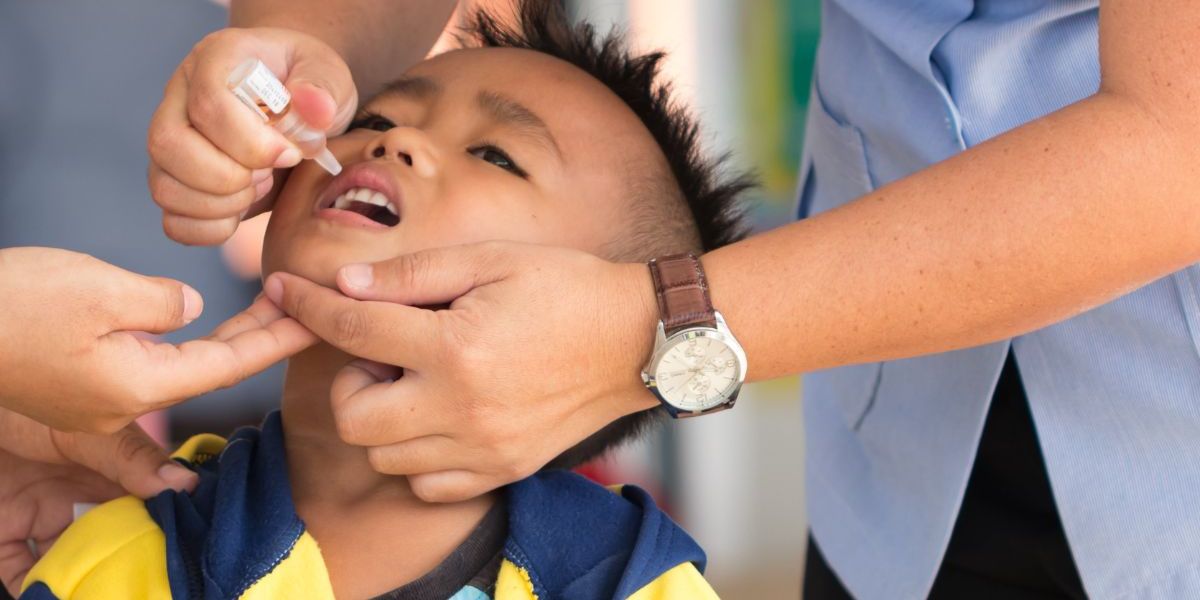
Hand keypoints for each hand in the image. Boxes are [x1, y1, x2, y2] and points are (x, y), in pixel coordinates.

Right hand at [0, 247, 316, 432]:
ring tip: (267, 306)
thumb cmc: (12, 305)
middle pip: (212, 367)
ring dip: (226, 336)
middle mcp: (125, 401)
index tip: (313, 317)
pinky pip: (148, 361)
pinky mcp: (78, 381)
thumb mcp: (98, 289)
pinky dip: (184, 340)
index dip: (277, 338)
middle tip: (300, 305)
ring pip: (183, 364)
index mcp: (140, 384)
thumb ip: (159, 301)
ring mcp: (99, 397)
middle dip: (260, 335)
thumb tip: (187, 308)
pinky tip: (199, 321)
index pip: (230, 364)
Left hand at [0, 408, 196, 595]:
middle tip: (149, 579)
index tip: (187, 548)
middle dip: (131, 561)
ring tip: (107, 590)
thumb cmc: (28, 397)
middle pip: (117, 540)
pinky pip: (22, 571)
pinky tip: (52, 593)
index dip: (171, 527)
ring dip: (88, 580)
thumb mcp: (87, 430)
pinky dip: (36, 589)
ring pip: (75, 562)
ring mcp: (47, 516)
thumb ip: (132, 456)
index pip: (154, 504)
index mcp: (116, 470)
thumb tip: (187, 483)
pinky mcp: (7, 530)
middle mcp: (86, 497)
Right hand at [148, 27, 355, 244]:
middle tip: (269, 174)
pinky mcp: (175, 180)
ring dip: (220, 204)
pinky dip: (210, 229)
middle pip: (168, 144)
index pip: (208, 103)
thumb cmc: (309, 87)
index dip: (251, 142)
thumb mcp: (328, 74)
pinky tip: (242, 211)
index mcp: (215, 61)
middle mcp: (179, 97)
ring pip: (164, 186)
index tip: (289, 154)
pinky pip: (173, 220)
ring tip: (258, 187)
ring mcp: (171, 141)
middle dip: (227, 176)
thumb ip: (324, 87)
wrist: (298, 109)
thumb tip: (316, 108)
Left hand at [264, 242, 661, 501]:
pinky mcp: (503, 470)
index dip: (309, 306)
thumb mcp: (491, 260)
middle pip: (354, 417)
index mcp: (456, 345)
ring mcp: (483, 448)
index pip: (354, 328)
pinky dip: (417, 456)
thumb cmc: (566, 288)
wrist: (637, 340)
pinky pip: (426, 484)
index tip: (284, 291)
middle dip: (350, 379)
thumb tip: (344, 286)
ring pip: (384, 457)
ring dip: (383, 417)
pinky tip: (439, 418)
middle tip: (384, 351)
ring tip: (418, 381)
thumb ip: (413, 274)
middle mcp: (462, 406)